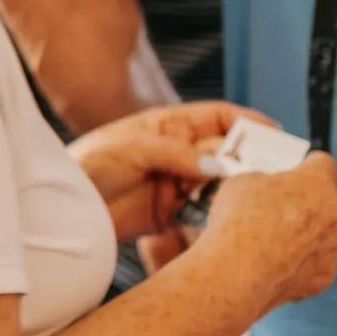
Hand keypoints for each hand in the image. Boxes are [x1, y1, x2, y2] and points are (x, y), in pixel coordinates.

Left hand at [70, 100, 253, 244]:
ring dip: (234, 189)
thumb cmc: (88, 164)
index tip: (274, 134)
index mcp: (168, 125)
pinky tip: (228, 218)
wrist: (61, 206)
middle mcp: (176, 152)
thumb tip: (218, 164)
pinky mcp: (169, 213)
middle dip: (248, 160)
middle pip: (225, 151)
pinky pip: (202, 211)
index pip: (219, 117)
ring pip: (218, 183)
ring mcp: (174, 182)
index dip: (248, 123)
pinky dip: (217, 214)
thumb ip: (176, 153)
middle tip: (270, 174)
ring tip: (252, 198)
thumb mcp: (131, 147)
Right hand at [197, 154, 336, 319]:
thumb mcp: (243, 182)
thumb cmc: (238, 224)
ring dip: (302, 234)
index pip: (323, 163)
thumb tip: (265, 189)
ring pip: (321, 234)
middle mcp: (334, 215)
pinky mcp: (323, 277)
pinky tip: (273, 262)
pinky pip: (313, 263)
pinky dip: (297, 263)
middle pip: (324, 201)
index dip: (305, 166)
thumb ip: (266, 182)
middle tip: (274, 208)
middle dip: (303, 202)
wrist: (235, 274)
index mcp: (318, 183)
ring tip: (268, 240)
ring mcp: (331, 249)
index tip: (293, 172)